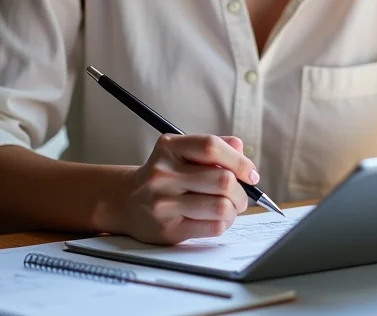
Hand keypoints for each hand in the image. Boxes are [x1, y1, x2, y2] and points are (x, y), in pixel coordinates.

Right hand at [103, 134, 259, 244]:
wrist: (126, 201)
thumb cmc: (165, 175)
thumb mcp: (181, 151)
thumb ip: (213, 147)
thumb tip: (241, 150)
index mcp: (169, 147)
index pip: (211, 147)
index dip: (239, 160)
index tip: (250, 173)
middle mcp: (163, 173)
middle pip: (222, 179)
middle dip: (241, 190)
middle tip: (241, 195)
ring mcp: (163, 203)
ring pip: (221, 206)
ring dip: (235, 208)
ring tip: (231, 207)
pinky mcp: (167, 230)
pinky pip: (213, 227)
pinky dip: (225, 223)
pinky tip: (220, 219)